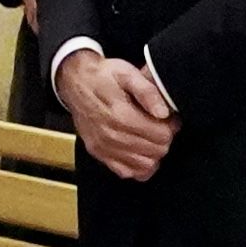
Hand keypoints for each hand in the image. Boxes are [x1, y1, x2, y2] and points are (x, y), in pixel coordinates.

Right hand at [54, 42, 177, 183]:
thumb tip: (163, 112)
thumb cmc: (103, 77)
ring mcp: (104, 147)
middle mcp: (111, 135)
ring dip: (153, 152)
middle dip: (164, 139)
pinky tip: (138, 149)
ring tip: (149, 136)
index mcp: (121, 115)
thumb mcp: (127, 74)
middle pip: (156, 151)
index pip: (162, 135)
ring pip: (145, 165)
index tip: (168, 118)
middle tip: (160, 125)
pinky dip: (137, 165)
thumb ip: (148, 92)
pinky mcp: (99, 154)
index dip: (171, 126)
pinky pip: (127, 172)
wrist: (74, 82)